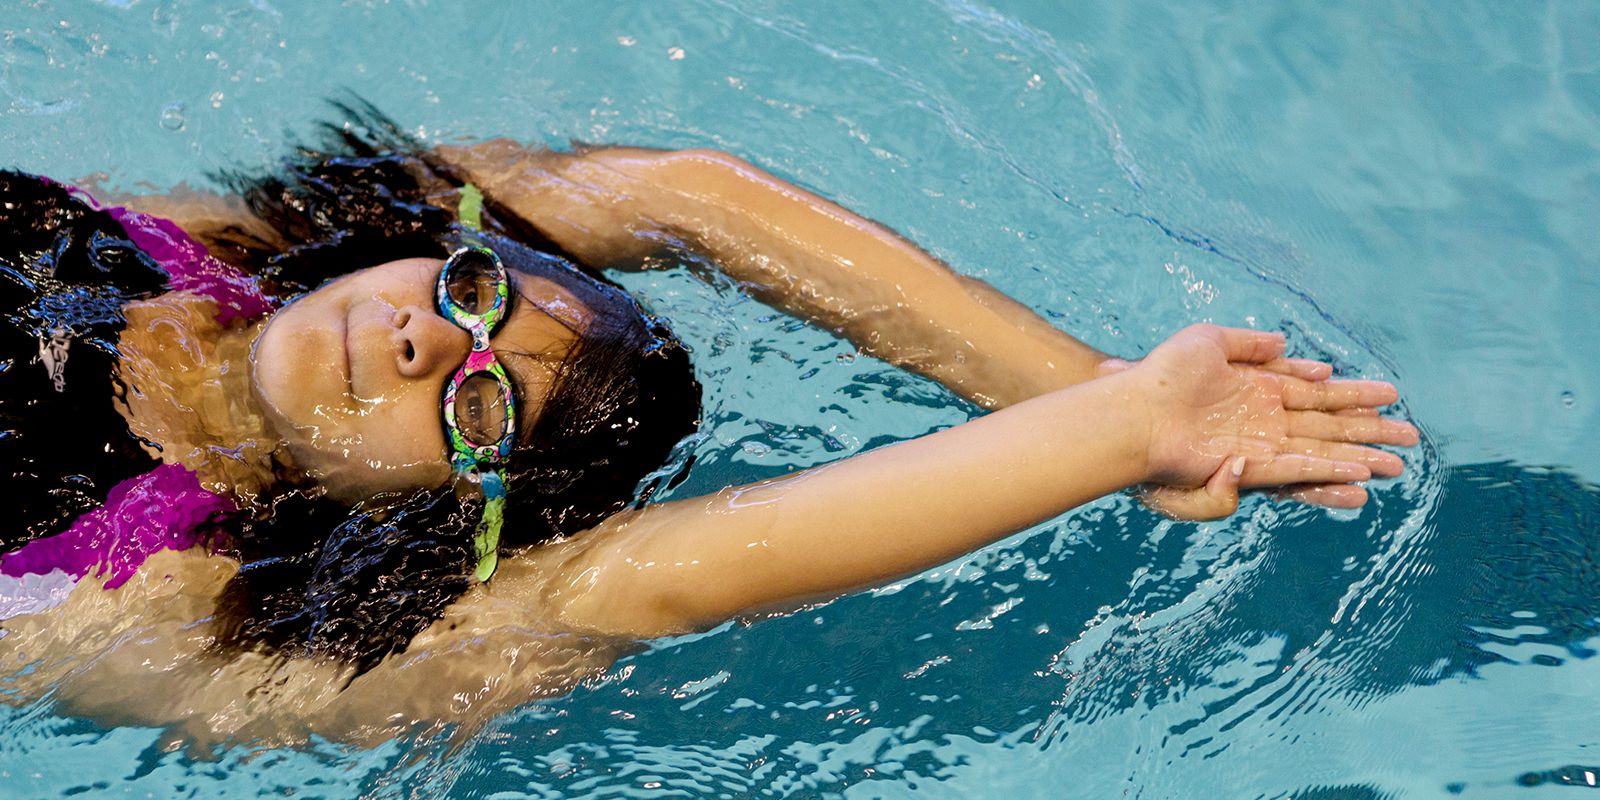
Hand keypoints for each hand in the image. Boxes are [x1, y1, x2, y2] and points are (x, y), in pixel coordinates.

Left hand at [1110, 324, 1416, 519]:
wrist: (1132, 406)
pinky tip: (1357, 476)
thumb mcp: (1208, 342)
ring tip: (1396, 468)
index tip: (1391, 395)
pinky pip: (1296, 471)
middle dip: (1370, 433)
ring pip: (1321, 453)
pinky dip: (1328, 473)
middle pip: (1329, 428)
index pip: (1320, 393)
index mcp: (1261, 389)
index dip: (1356, 396)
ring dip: (1358, 459)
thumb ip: (1251, 344)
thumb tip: (1287, 345)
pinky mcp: (1247, 466)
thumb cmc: (1161, 374)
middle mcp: (1265, 421)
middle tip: (1411, 439)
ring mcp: (1258, 445)